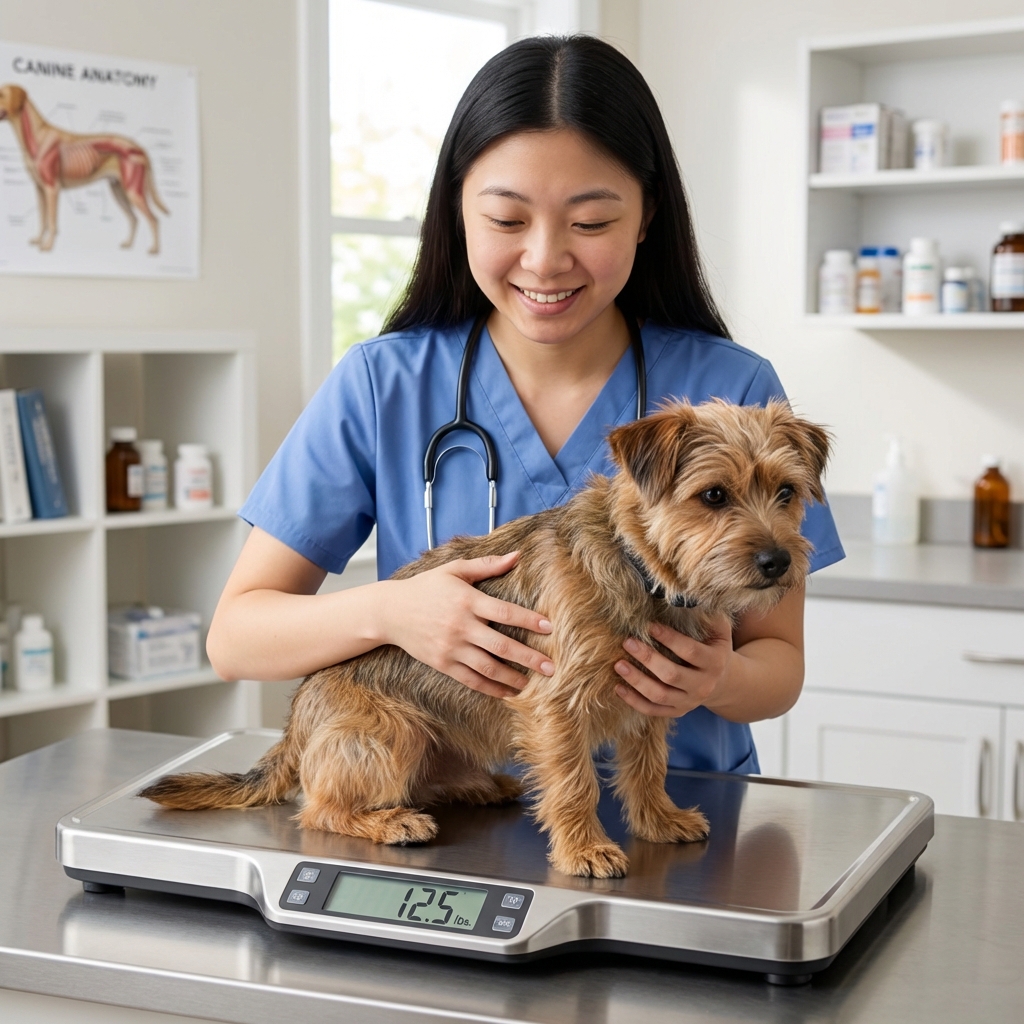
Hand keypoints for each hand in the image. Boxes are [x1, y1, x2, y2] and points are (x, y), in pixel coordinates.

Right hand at [377, 551, 553, 698]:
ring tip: (533, 684)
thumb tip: (517, 556)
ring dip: (513, 678)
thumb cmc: (425, 587)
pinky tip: (508, 693)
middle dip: (529, 657)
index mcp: (467, 600)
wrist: (390, 611)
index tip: (550, 628)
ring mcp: (451, 648)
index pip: (506, 612)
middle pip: (502, 645)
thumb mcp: (454, 569)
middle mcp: (461, 626)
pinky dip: (491, 688)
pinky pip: (471, 680)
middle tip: (551, 667)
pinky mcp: (442, 664)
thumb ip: (487, 565)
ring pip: (488, 667)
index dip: (530, 621)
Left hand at [613, 616, 733, 717]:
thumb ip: (707, 614)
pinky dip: (634, 701)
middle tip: (628, 642)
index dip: (669, 638)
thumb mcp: (719, 631)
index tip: (649, 626)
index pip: (690, 651)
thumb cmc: (714, 647)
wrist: (725, 682)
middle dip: (648, 658)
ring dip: (636, 681)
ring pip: (660, 696)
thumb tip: (687, 595)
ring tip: (618, 664)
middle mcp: (703, 685)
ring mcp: (689, 702)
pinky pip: (653, 711)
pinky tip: (618, 687)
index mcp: (715, 662)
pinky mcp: (678, 711)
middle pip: (672, 675)